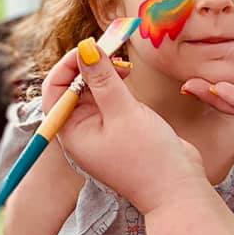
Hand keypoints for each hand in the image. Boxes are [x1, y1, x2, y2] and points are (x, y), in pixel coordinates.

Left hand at [41, 41, 210, 213]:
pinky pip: (109, 97)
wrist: (178, 189)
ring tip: (125, 65)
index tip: (91, 45)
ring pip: (92, 89)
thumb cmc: (148, 159)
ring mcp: (100, 129)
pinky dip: (116, 83)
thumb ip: (103, 78)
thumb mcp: (123, 112)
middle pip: (73, 86)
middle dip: (89, 65)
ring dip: (104, 71)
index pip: (55, 89)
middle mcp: (81, 130)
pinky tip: (129, 76)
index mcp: (71, 132)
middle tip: (113, 51)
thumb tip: (85, 48)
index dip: (69, 63)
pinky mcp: (118, 127)